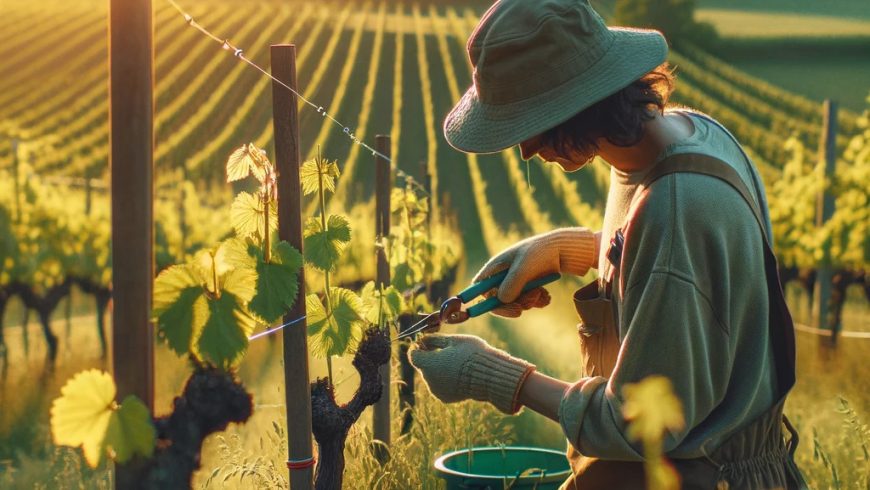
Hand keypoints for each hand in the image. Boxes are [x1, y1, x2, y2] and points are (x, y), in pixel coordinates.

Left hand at [408, 334, 534, 413]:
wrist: (490, 377)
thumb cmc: (473, 354)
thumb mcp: (453, 340)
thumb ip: (434, 340)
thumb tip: (423, 339)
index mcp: (428, 364)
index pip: (413, 355)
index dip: (418, 347)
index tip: (427, 341)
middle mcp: (429, 380)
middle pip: (423, 366)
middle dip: (430, 357)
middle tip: (445, 350)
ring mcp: (437, 391)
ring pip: (432, 376)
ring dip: (438, 369)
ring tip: (456, 362)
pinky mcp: (446, 398)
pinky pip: (440, 385)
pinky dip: (446, 379)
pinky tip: (460, 373)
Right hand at [473, 228, 598, 316]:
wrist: (561, 250)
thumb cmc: (538, 252)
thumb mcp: (523, 267)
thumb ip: (511, 284)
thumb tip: (501, 301)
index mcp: (495, 267)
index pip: (480, 288)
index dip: (484, 299)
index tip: (498, 306)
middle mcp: (503, 276)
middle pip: (498, 300)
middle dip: (512, 304)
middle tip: (524, 308)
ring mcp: (516, 282)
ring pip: (515, 302)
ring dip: (528, 302)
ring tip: (541, 294)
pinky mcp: (528, 287)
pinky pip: (528, 302)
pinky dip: (537, 301)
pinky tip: (546, 296)